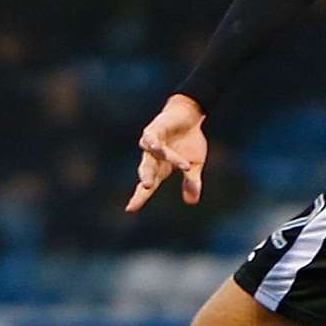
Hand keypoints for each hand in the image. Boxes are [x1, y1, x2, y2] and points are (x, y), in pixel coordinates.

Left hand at [127, 94, 208, 211]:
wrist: (191, 116)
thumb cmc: (190, 141)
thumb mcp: (195, 164)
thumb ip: (192, 182)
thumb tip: (191, 202)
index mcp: (160, 168)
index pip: (149, 185)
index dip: (139, 196)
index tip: (130, 209)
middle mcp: (152, 158)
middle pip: (145, 172)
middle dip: (143, 183)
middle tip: (142, 194)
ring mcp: (151, 143)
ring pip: (150, 158)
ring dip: (150, 170)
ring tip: (149, 184)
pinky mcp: (154, 130)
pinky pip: (152, 138)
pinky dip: (154, 143)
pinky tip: (157, 147)